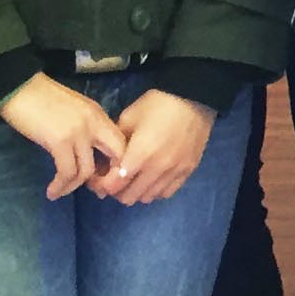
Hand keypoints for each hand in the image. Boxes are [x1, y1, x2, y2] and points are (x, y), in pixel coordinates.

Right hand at [0, 73, 126, 199]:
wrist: (18, 87)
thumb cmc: (41, 98)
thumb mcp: (73, 110)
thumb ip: (86, 128)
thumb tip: (89, 153)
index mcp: (99, 115)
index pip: (121, 143)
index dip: (117, 164)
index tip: (104, 177)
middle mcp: (94, 123)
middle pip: (117, 157)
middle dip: (108, 179)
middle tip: (96, 191)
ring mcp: (78, 132)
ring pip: (87, 170)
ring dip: (75, 186)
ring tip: (62, 191)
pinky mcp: (59, 141)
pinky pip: (66, 172)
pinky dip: (60, 186)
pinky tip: (52, 191)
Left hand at [102, 89, 217, 204]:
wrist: (194, 98)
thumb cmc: (158, 104)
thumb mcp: (129, 118)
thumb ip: (116, 143)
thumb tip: (108, 161)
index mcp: (139, 155)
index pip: (114, 185)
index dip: (102, 184)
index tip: (100, 177)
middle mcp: (157, 169)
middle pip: (129, 196)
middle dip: (117, 190)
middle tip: (115, 179)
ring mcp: (174, 172)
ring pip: (148, 197)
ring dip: (136, 192)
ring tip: (134, 180)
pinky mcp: (188, 171)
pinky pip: (167, 193)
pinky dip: (155, 191)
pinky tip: (152, 180)